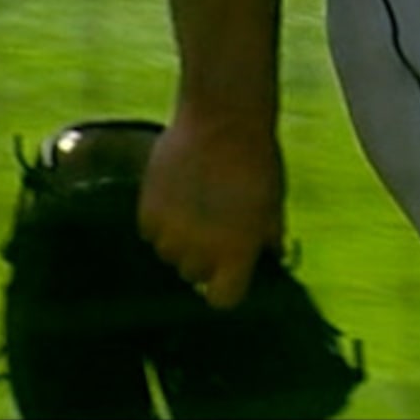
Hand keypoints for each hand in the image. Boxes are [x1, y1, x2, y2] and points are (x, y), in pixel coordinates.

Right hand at [139, 105, 286, 309]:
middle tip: (214, 226)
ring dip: (179, 238)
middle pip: (194, 274)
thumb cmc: (257, 161)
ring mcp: (169, 235)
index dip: (225, 287)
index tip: (229, 272)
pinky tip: (176, 194)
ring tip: (194, 204)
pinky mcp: (147, 213)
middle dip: (203, 257)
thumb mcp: (273, 204)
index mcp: (235, 256)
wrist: (223, 120)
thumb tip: (271, 256)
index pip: (223, 300)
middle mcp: (199, 254)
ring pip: (169, 253)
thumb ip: (267, 237)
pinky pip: (150, 231)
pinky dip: (161, 219)